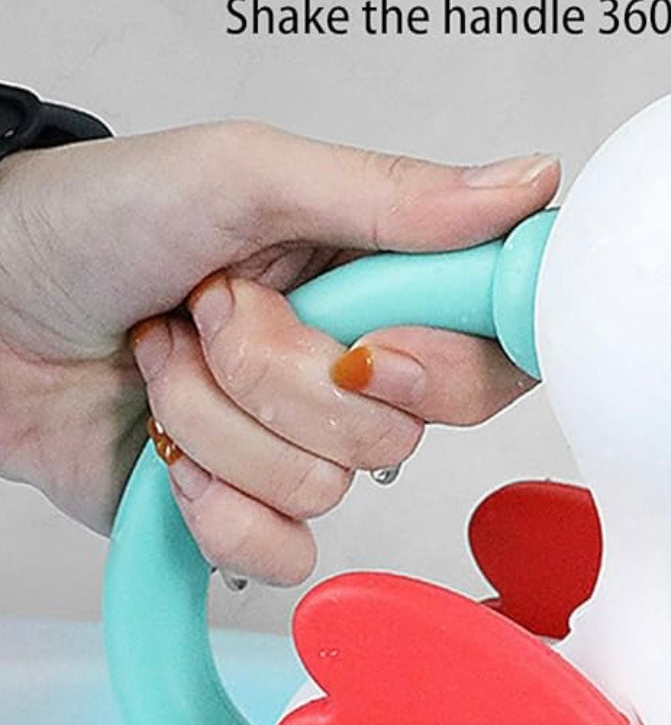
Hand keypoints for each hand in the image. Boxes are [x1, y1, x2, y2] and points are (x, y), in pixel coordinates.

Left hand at [0, 122, 558, 582]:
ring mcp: (301, 448)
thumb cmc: (91, 222)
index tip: (368, 339)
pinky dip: (208, 500)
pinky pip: (281, 548)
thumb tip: (525, 185)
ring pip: (328, 485)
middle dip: (283, 373)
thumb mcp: (244, 175)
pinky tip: (165, 447)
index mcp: (375, 284)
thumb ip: (389, 195)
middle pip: (403, 429)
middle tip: (216, 311)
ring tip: (163, 357)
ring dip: (218, 421)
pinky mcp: (250, 514)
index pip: (490, 351)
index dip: (443, 364)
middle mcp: (352, 372)